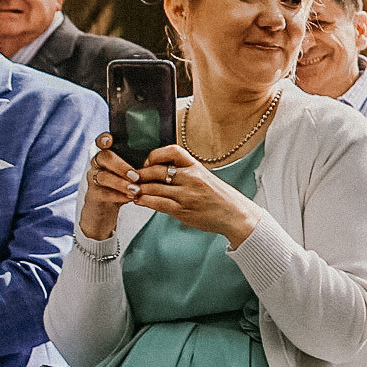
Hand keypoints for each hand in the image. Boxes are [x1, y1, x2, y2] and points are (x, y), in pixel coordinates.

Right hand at [79, 134, 135, 240]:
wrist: (107, 207)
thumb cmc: (125, 184)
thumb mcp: (133, 171)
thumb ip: (142, 163)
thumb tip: (162, 157)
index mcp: (108, 154)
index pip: (101, 141)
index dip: (103, 139)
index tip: (110, 140)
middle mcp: (98, 164)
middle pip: (103, 157)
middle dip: (120, 166)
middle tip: (135, 176)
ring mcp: (94, 178)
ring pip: (103, 176)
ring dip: (120, 183)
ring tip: (135, 190)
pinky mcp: (93, 194)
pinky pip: (102, 193)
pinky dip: (117, 195)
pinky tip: (129, 198)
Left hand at [127, 146, 263, 247]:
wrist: (235, 215)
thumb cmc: (220, 197)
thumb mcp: (205, 177)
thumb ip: (185, 173)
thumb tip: (160, 169)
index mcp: (197, 167)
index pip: (172, 151)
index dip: (155, 154)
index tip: (147, 161)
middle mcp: (191, 179)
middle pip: (157, 170)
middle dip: (139, 174)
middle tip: (130, 177)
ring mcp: (186, 195)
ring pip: (153, 188)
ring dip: (138, 189)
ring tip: (130, 189)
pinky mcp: (182, 210)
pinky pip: (157, 204)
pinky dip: (144, 201)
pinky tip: (138, 200)